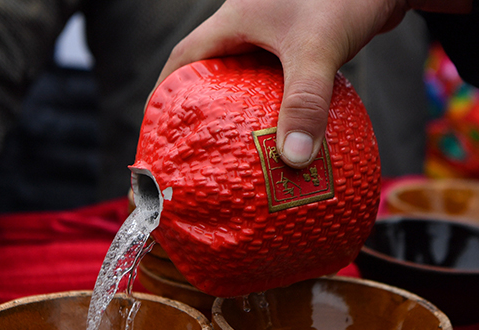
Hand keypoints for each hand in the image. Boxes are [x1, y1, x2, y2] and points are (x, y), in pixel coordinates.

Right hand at [158, 0, 471, 167]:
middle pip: (213, 73)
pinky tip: (292, 134)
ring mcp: (278, 31)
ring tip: (242, 152)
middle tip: (202, 153)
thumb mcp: (317, 49)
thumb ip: (305, 102)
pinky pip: (282, 79)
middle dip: (204, 112)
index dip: (166, 97)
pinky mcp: (306, 39)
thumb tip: (294, 160)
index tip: (161, 133)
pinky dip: (280, 105)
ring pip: (248, 77)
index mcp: (234, 20)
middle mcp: (250, 24)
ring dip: (244, 111)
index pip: (183, 61)